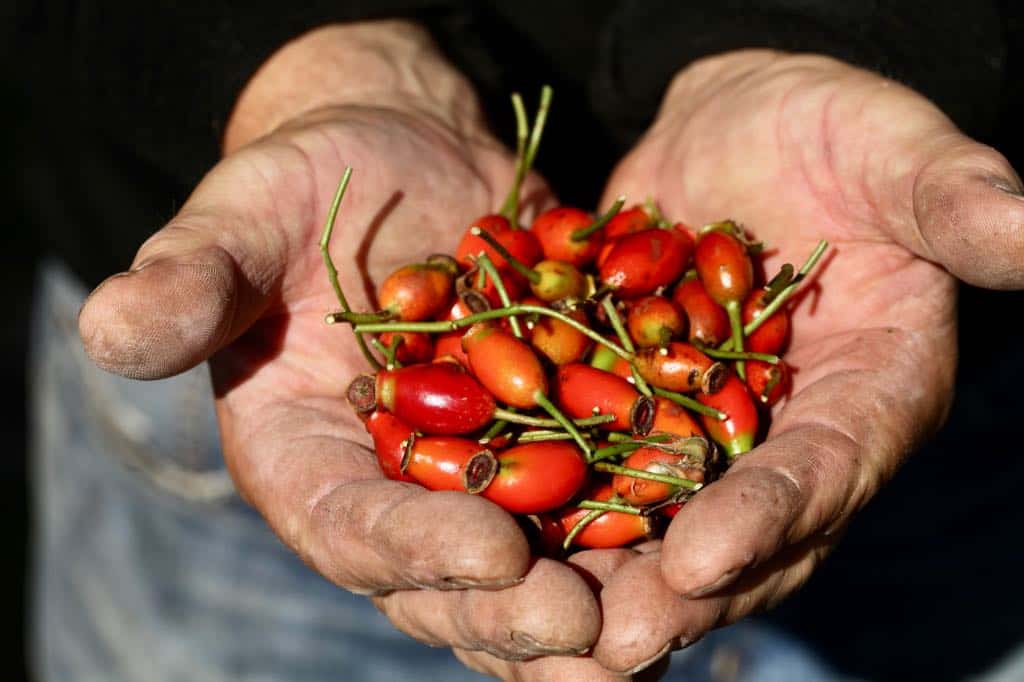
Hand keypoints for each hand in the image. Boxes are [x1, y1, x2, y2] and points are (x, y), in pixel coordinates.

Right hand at [78, 21, 602, 671]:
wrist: (405, 160)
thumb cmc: (309, 181)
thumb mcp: (245, 216)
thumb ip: (192, 277)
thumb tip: (110, 327)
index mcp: (306, 461)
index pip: (349, 529)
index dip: (412, 550)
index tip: (490, 552)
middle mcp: (390, 492)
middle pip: (448, 578)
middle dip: (516, 610)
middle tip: (593, 627)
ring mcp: (473, 478)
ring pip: (531, 567)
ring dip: (592, 601)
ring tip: (662, 620)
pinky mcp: (544, 444)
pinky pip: (595, 503)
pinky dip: (641, 532)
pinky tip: (701, 550)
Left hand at [587, 50, 1023, 670]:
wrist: (735, 132)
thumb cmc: (828, 129)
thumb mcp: (891, 150)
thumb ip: (951, 196)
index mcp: (869, 391)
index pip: (827, 466)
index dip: (771, 515)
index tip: (702, 557)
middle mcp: (787, 434)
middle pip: (740, 529)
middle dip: (677, 587)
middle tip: (611, 637)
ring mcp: (705, 431)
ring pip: (658, 521)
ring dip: (601, 573)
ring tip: (540, 619)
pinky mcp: (636, 407)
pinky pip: (594, 465)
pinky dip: (548, 501)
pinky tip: (491, 535)